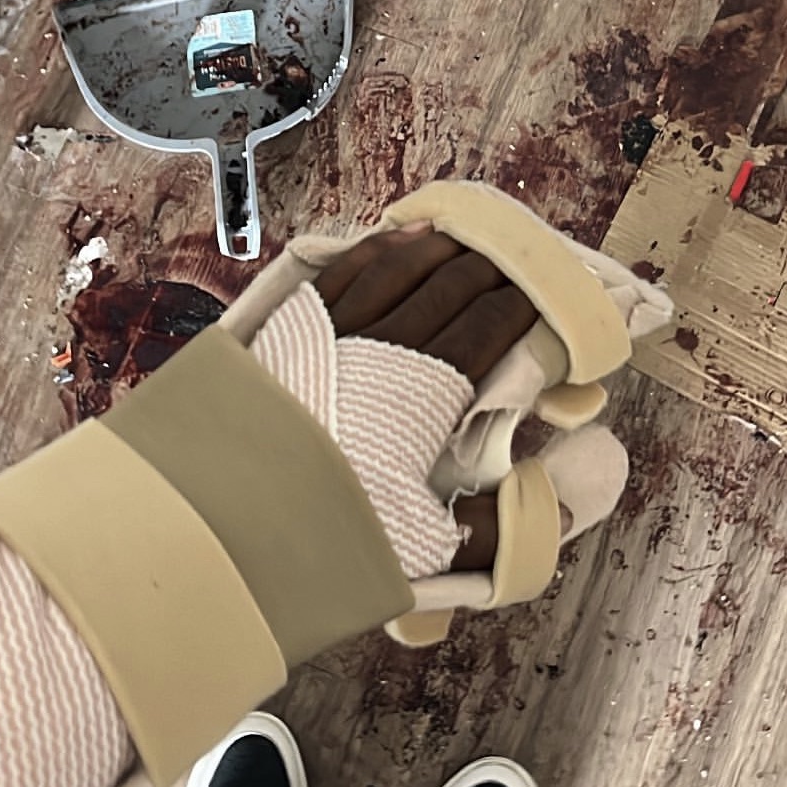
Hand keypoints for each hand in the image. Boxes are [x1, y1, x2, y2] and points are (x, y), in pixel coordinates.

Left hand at [315, 226, 538, 569]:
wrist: (226, 517)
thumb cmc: (327, 533)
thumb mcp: (423, 549)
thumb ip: (495, 531)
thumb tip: (559, 510)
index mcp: (427, 392)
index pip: (490, 325)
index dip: (524, 304)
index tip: (546, 298)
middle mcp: (385, 346)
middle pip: (451, 286)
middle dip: (492, 268)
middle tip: (517, 263)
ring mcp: (336, 329)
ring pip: (400, 268)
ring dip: (441, 249)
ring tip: (468, 239)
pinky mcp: (293, 327)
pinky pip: (348, 270)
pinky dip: (382, 248)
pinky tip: (400, 237)